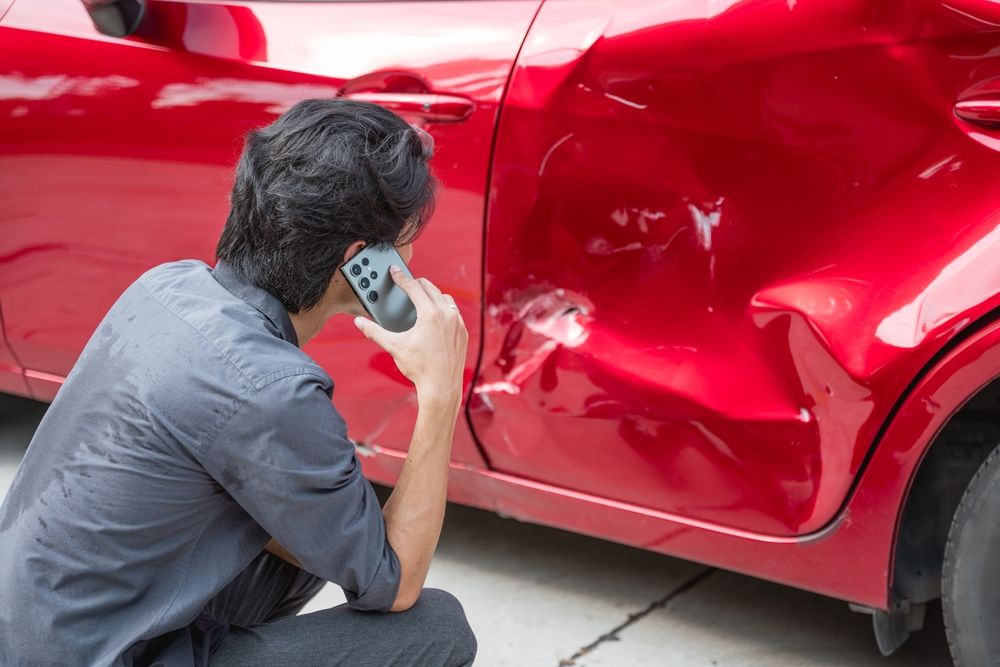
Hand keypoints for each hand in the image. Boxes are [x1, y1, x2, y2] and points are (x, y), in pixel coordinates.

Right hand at [354, 266, 467, 403]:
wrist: (441, 386)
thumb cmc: (419, 367)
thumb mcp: (394, 347)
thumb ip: (375, 332)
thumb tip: (359, 323)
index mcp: (430, 314)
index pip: (414, 288)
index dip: (401, 278)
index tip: (395, 272)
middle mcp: (446, 314)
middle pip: (431, 288)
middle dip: (417, 283)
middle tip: (407, 283)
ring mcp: (457, 323)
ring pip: (445, 298)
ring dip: (433, 294)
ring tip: (422, 297)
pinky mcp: (463, 332)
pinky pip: (454, 312)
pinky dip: (444, 308)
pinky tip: (437, 315)